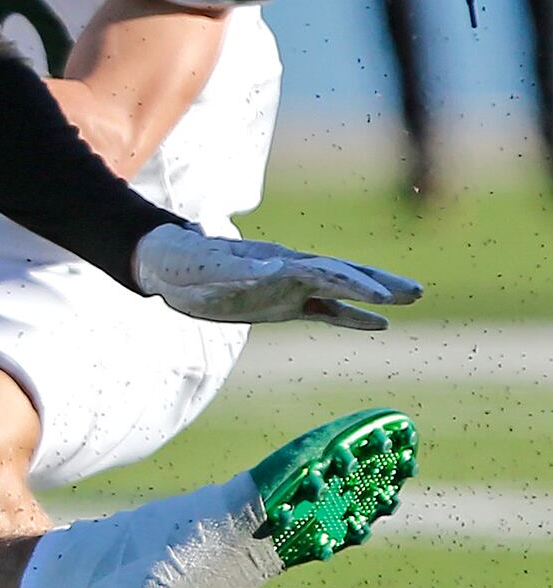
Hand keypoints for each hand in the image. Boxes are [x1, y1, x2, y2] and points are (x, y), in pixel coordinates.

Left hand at [133, 224, 423, 329]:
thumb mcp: (210, 271)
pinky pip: (324, 310)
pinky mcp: (283, 303)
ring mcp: (290, 286)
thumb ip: (241, 271)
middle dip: (378, 283)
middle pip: (343, 274)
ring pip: (341, 290)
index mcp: (277, 262)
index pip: (324, 271)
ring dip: (374, 296)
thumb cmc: (187, 266)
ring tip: (414, 297)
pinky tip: (379, 325)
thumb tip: (277, 266)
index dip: (352, 283)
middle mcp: (290, 270)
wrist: (170, 267)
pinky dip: (351, 316)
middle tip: (416, 291)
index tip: (381, 296)